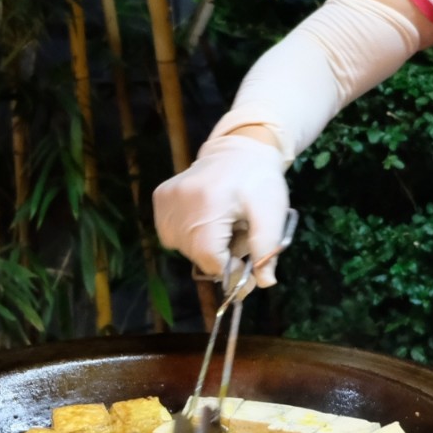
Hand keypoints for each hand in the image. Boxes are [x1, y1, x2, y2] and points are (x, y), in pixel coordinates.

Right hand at [152, 131, 292, 287]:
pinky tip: (205, 218)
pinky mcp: (160, 197)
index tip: (244, 265)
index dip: (229, 270)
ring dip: (204, 246)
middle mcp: (180, 200)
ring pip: (182, 247)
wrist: (241, 149)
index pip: (210, 258)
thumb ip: (267, 249)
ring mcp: (166, 198)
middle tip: (237, 235)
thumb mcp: (272, 213)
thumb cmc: (260, 181)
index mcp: (209, 203)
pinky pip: (171, 234)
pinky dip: (189, 235)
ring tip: (222, 224)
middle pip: (196, 255)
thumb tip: (264, 283)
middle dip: (219, 256)